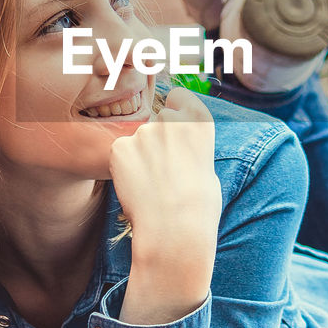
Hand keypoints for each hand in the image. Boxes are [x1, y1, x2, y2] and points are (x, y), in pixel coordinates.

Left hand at [108, 87, 221, 323]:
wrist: (175, 230)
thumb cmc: (198, 207)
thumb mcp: (207, 167)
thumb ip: (190, 145)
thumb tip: (178, 144)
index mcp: (199, 120)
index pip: (179, 97)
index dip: (177, 114)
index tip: (176, 134)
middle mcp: (171, 118)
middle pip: (157, 118)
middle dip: (157, 137)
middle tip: (164, 169)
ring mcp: (143, 131)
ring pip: (137, 138)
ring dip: (140, 154)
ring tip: (152, 184)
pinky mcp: (120, 147)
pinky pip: (121, 152)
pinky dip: (125, 166)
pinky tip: (137, 186)